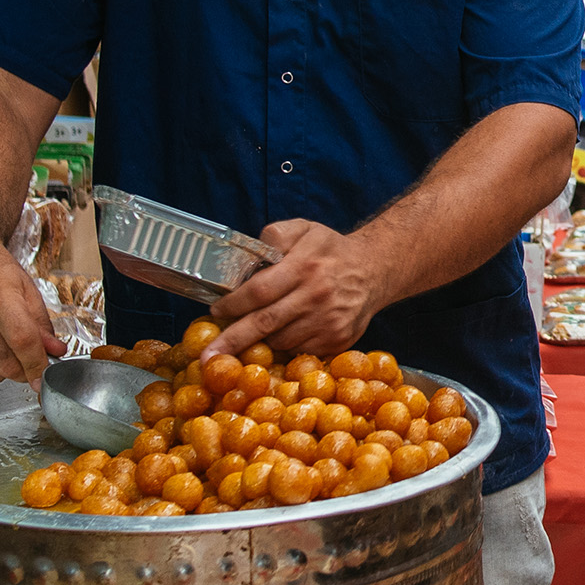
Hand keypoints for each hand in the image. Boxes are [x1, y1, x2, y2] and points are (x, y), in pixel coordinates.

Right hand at [0, 231, 64, 385]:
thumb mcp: (28, 290)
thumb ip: (42, 325)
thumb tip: (55, 352)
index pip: (22, 342)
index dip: (38, 363)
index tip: (46, 375)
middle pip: (5, 364)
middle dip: (25, 369)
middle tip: (32, 359)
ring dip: (6, 370)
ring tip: (9, 349)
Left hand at [204, 219, 384, 359]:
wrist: (375, 269)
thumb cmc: (331, 250)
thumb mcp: (305, 229)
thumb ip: (276, 234)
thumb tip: (250, 254)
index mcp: (305, 266)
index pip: (259, 290)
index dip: (233, 304)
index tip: (216, 311)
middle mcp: (317, 296)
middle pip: (265, 323)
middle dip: (233, 341)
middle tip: (209, 356)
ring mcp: (329, 321)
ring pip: (281, 340)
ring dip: (261, 340)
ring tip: (252, 333)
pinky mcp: (338, 340)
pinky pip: (300, 349)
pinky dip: (285, 345)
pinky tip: (283, 333)